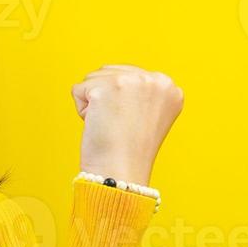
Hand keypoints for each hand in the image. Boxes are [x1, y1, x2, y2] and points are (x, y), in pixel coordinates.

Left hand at [71, 64, 183, 185]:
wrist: (121, 173)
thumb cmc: (129, 151)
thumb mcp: (148, 114)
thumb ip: (140, 92)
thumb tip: (117, 79)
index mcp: (169, 87)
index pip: (129, 75)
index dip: (121, 102)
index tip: (131, 124)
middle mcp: (155, 80)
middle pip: (110, 72)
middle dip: (107, 99)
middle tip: (119, 126)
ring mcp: (131, 81)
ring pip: (93, 78)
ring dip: (94, 104)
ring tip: (110, 126)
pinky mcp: (106, 88)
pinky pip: (78, 90)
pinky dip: (82, 110)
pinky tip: (98, 126)